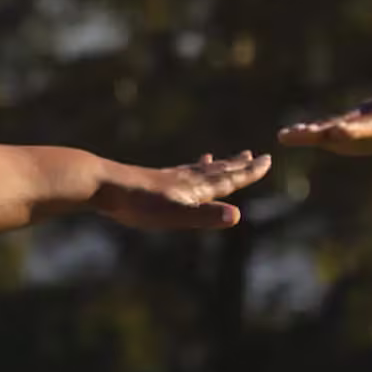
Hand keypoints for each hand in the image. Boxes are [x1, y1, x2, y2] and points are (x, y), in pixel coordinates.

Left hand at [93, 151, 271, 230]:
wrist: (104, 185)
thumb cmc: (139, 205)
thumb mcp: (176, 215)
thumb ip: (206, 216)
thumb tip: (237, 216)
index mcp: (195, 189)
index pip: (229, 179)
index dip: (249, 172)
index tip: (267, 160)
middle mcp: (185, 180)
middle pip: (218, 171)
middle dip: (238, 166)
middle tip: (255, 155)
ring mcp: (168, 179)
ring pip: (199, 171)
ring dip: (215, 166)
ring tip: (222, 158)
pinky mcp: (152, 182)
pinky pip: (178, 173)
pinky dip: (188, 170)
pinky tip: (181, 171)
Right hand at [276, 87, 371, 157]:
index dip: (357, 129)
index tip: (338, 132)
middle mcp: (368, 114)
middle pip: (347, 122)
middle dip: (329, 128)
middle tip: (307, 132)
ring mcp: (354, 121)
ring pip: (331, 125)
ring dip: (312, 132)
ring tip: (288, 135)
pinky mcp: (345, 130)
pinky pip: (325, 132)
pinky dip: (308, 135)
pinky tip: (285, 137)